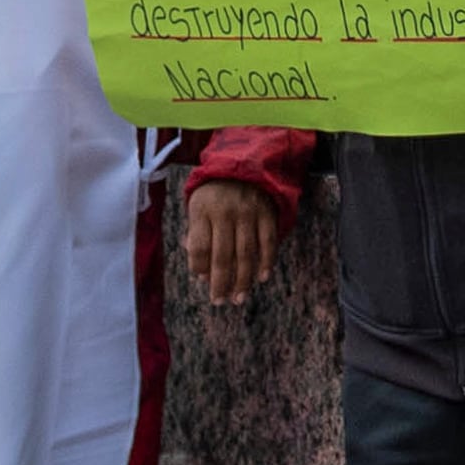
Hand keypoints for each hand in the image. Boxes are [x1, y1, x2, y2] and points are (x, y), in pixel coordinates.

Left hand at [185, 175, 281, 306]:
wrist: (244, 162)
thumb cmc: (215, 192)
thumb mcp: (197, 205)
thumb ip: (196, 235)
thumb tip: (199, 272)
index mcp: (203, 210)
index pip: (200, 247)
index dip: (199, 267)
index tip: (201, 280)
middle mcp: (225, 212)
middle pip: (222, 255)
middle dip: (220, 283)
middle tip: (219, 301)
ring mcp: (248, 213)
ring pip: (246, 254)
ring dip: (243, 279)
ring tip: (238, 298)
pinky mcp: (267, 213)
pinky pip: (268, 242)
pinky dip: (266, 262)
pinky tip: (262, 278)